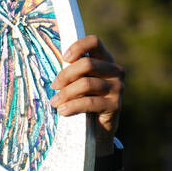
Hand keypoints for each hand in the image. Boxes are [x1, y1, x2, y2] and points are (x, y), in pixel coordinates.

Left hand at [50, 34, 123, 151]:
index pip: (95, 42)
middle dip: (65, 75)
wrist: (98, 128)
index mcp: (106, 59)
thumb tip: (54, 64)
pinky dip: (72, 106)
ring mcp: (118, 87)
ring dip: (66, 93)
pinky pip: (89, 102)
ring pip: (86, 83)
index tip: (64, 58)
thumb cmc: (84, 99)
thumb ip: (72, 71)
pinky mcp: (115, 105)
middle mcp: (115, 71)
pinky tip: (62, 111)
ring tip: (54, 102)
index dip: (78, 46)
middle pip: (87, 64)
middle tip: (54, 86)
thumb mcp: (78, 82)